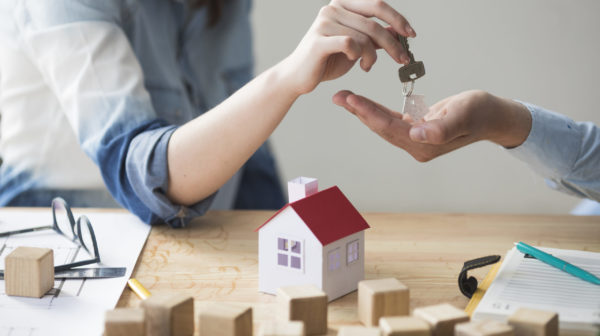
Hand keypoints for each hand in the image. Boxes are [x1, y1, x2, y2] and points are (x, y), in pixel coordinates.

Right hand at [281, 0, 415, 94]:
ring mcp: (324, 23)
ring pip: (364, 37)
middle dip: (393, 43)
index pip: (377, 5)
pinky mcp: (319, 41)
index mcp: (342, 4)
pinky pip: (350, 44)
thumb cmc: (326, 60)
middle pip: (374, 23)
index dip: (397, 19)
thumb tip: (398, 31)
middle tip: (402, 59)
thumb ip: (374, 37)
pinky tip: (358, 64)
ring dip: (373, 56)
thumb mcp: (356, 46)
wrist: (298, 77)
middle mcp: (332, 9)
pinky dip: (360, 56)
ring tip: (368, 66)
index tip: (411, 34)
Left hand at [332, 90, 531, 161]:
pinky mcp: (415, 130)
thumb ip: (442, 127)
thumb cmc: (481, 113)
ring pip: (383, 124)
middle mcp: (416, 145)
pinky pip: (390, 119)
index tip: (351, 100)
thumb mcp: (464, 115)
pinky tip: (362, 103)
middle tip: (338, 97)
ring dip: (363, 111)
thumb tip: (417, 134)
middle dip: (359, 111)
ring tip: (344, 98)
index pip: (390, 128)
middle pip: (381, 127)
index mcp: (424, 145)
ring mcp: (415, 140)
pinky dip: (375, 110)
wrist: (492, 116)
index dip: (369, 113)